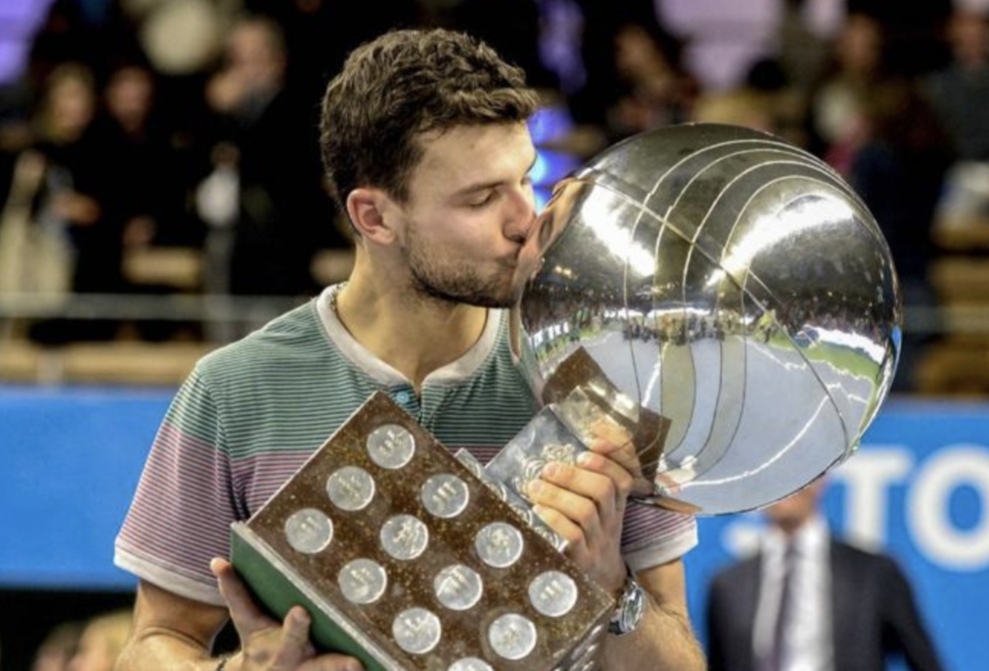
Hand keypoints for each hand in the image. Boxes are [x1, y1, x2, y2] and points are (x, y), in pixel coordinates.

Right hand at [211, 558, 363, 670]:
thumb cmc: (259, 642)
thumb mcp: (245, 620)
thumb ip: (235, 592)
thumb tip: (217, 561)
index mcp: (279, 648)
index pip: (289, 634)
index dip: (295, 626)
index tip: (302, 611)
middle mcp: (301, 666)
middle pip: (321, 667)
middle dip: (336, 665)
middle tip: (354, 662)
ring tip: (370, 668)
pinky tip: (389, 669)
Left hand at [526, 426, 636, 593]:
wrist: (600, 586)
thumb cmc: (589, 540)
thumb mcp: (596, 513)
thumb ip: (583, 486)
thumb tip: (556, 455)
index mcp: (616, 506)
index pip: (624, 477)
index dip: (611, 457)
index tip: (589, 444)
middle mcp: (612, 522)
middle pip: (604, 490)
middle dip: (574, 474)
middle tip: (548, 468)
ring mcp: (598, 543)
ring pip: (586, 510)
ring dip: (557, 494)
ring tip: (535, 486)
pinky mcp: (582, 563)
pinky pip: (572, 536)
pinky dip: (554, 519)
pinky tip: (537, 512)